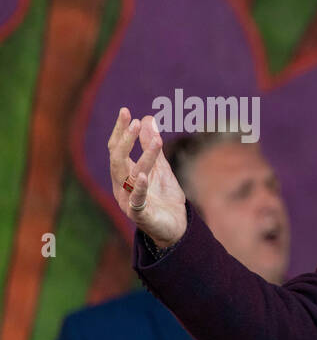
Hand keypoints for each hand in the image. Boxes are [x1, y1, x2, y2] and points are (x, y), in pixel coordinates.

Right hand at [107, 108, 187, 247]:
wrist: (177, 227)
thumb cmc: (165, 198)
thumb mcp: (161, 168)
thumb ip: (152, 146)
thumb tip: (148, 118)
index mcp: (123, 174)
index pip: (116, 148)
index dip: (120, 130)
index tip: (126, 111)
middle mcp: (121, 186)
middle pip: (117, 159)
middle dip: (125, 140)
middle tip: (135, 121)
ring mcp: (128, 201)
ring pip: (130, 175)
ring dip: (144, 157)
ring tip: (157, 140)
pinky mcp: (140, 215)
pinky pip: (137, 200)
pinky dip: (140, 187)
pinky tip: (144, 175)